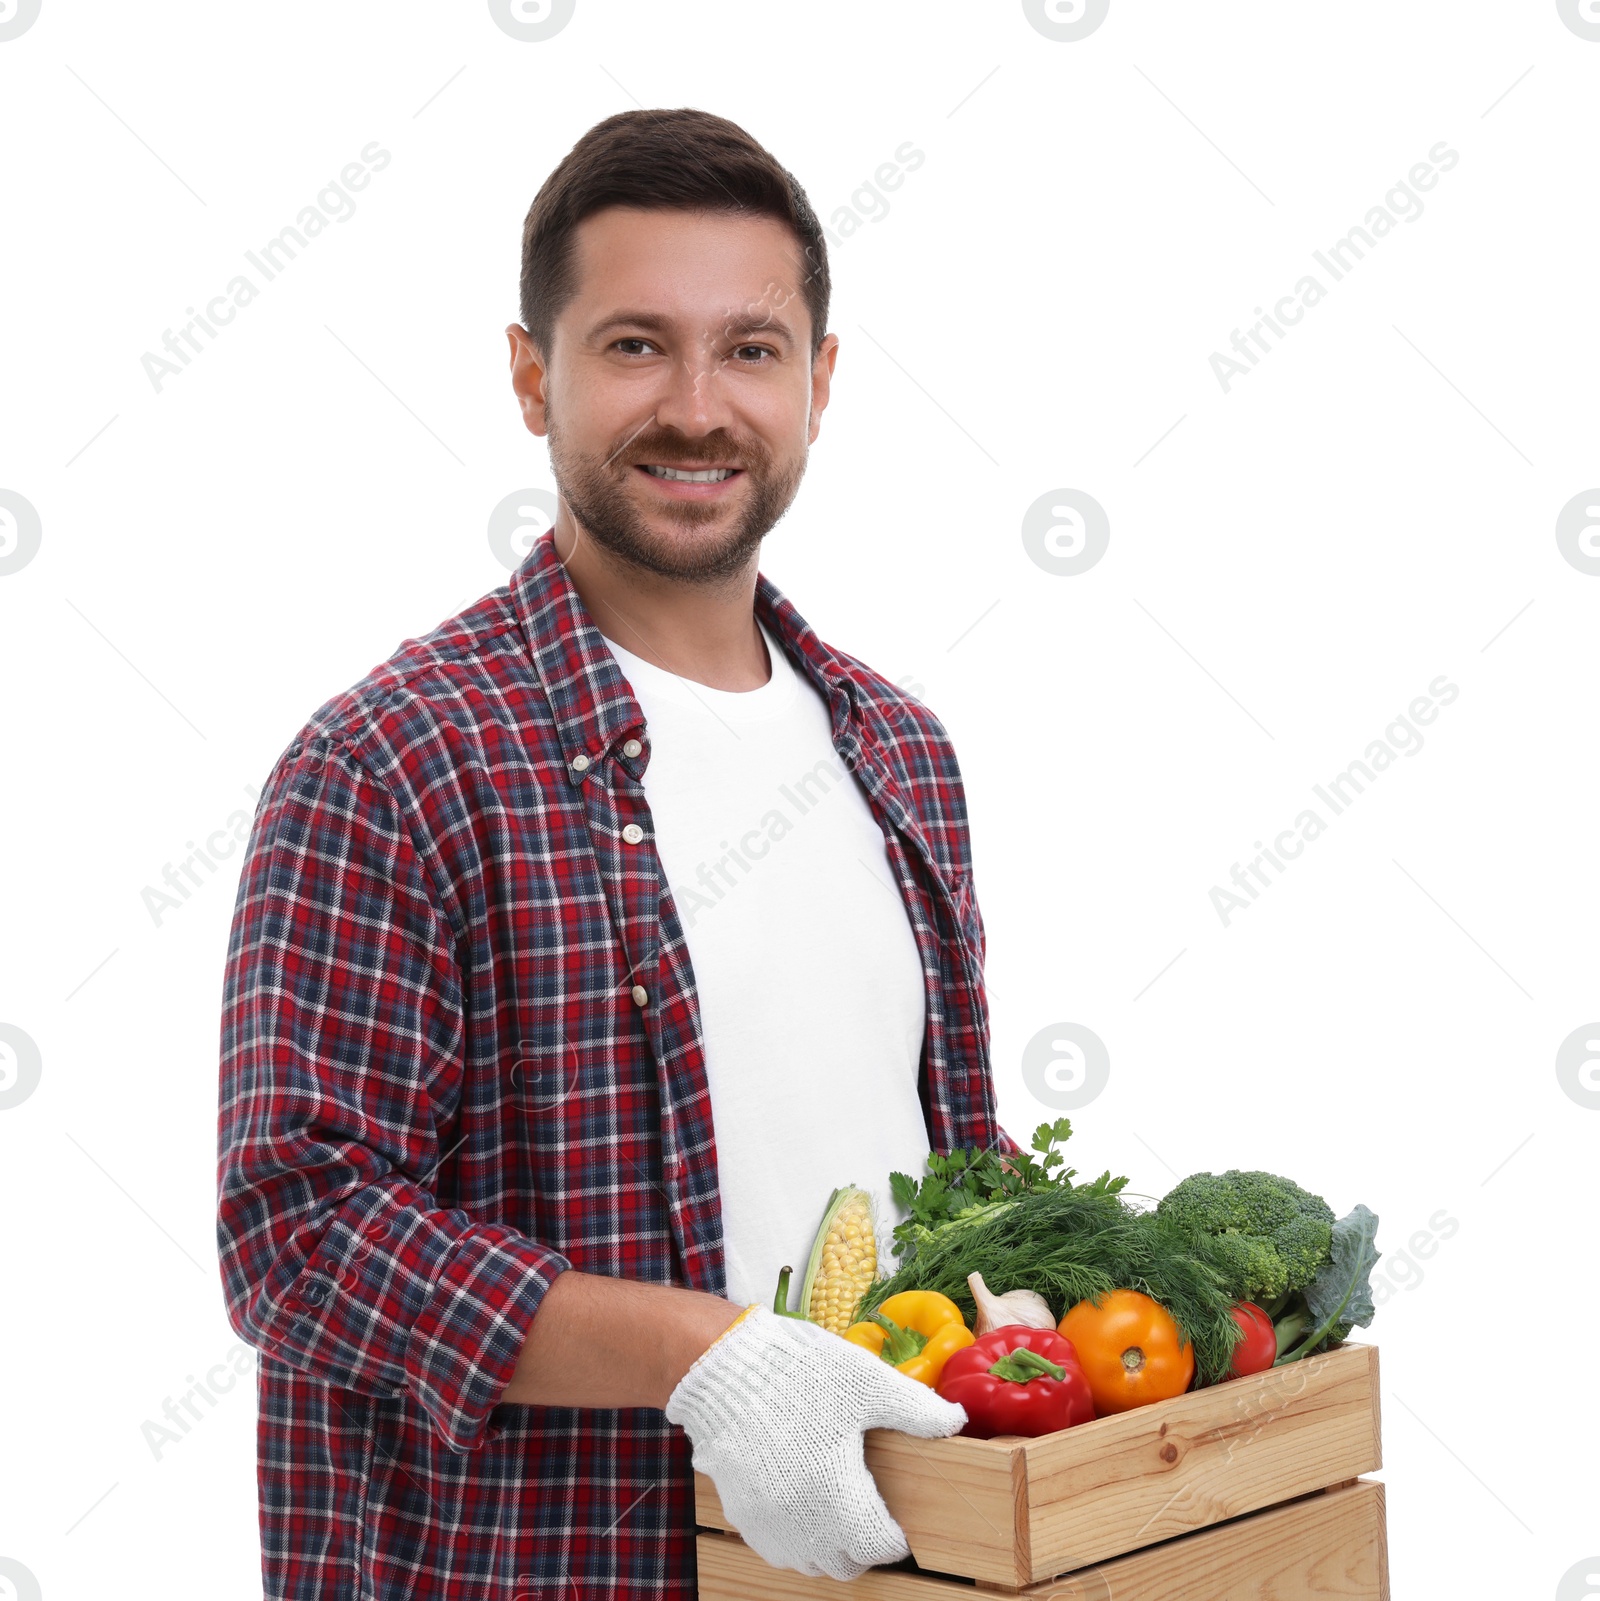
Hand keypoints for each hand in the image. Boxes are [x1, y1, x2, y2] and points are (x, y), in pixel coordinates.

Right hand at [664, 1304, 966, 1579]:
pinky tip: (801, 1502)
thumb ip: (916, 1408)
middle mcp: (801, 1522)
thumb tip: (956, 1420)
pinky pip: (776, 1547)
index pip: (879, 1547)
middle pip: (845, 1564)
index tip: (898, 1517)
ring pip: (808, 1562)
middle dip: (865, 1545)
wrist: (723, 1367)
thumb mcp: (866, 1381)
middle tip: (872, 1512)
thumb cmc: (798, 1372)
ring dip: (829, 1546)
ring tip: (839, 1509)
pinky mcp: (741, 1512)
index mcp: (838, 1496)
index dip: (896, 1535)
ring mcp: (766, 1522)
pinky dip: (795, 1538)